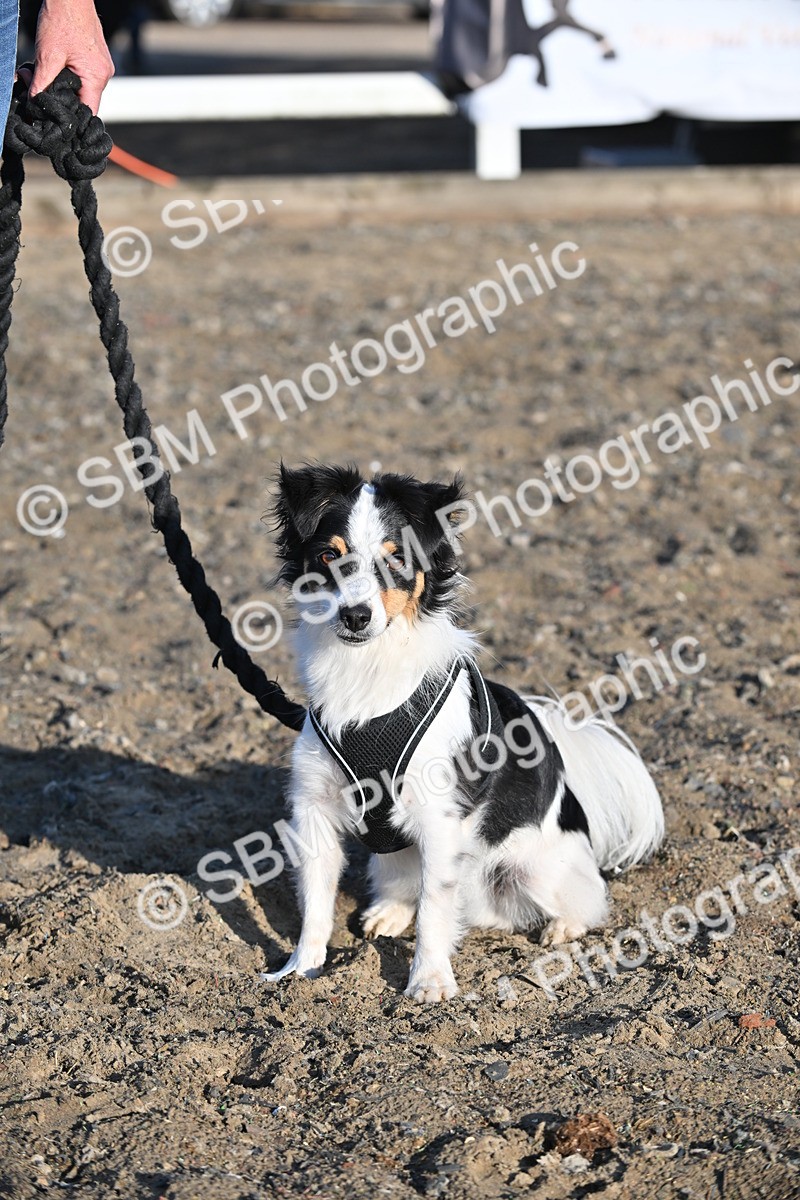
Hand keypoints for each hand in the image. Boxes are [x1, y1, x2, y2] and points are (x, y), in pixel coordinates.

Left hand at [29, 0, 114, 114]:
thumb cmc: (63, 19)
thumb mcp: (47, 55)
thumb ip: (42, 83)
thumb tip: (35, 103)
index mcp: (97, 78)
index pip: (88, 112)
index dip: (72, 119)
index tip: (56, 121)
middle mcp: (104, 75)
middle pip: (84, 101)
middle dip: (63, 100)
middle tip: (41, 93)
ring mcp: (102, 67)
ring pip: (82, 89)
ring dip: (64, 86)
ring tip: (46, 75)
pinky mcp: (96, 59)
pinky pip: (84, 77)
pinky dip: (69, 76)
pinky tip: (55, 67)